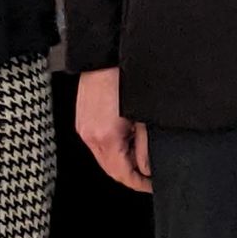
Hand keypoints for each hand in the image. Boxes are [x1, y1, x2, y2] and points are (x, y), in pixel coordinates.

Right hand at [76, 68, 152, 193]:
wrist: (108, 52)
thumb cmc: (129, 77)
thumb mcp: (146, 116)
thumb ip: (146, 146)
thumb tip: (147, 168)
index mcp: (106, 137)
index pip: (122, 175)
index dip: (140, 184)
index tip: (153, 185)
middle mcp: (89, 135)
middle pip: (110, 168)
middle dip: (131, 175)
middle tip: (150, 176)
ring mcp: (83, 126)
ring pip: (103, 156)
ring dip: (122, 161)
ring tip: (142, 159)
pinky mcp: (83, 117)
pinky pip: (98, 142)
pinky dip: (112, 148)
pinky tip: (127, 140)